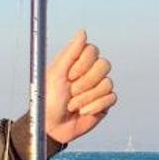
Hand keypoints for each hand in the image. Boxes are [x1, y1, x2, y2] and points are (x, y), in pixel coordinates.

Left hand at [44, 30, 116, 144]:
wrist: (51, 126)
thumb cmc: (48, 99)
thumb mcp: (56, 74)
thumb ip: (70, 53)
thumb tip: (82, 32)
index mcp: (77, 62)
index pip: (92, 50)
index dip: (83, 63)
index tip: (69, 75)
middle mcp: (90, 72)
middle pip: (104, 65)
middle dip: (86, 82)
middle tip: (71, 92)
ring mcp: (98, 87)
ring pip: (107, 83)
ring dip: (87, 97)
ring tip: (73, 105)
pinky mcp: (104, 103)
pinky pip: (111, 98)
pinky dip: (94, 106)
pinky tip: (82, 112)